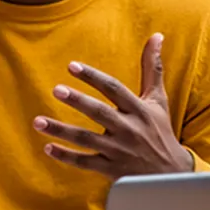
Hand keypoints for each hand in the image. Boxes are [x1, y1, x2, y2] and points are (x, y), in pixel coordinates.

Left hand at [34, 33, 193, 177]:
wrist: (172, 174)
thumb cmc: (159, 130)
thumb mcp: (158, 100)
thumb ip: (152, 69)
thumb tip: (157, 36)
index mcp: (139, 110)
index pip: (114, 89)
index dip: (93, 77)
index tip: (72, 66)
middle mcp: (129, 129)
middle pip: (100, 113)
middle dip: (78, 101)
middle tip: (56, 89)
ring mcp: (119, 151)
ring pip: (87, 139)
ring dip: (61, 131)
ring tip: (37, 122)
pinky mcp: (112, 170)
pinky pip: (85, 163)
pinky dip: (66, 157)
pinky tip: (47, 148)